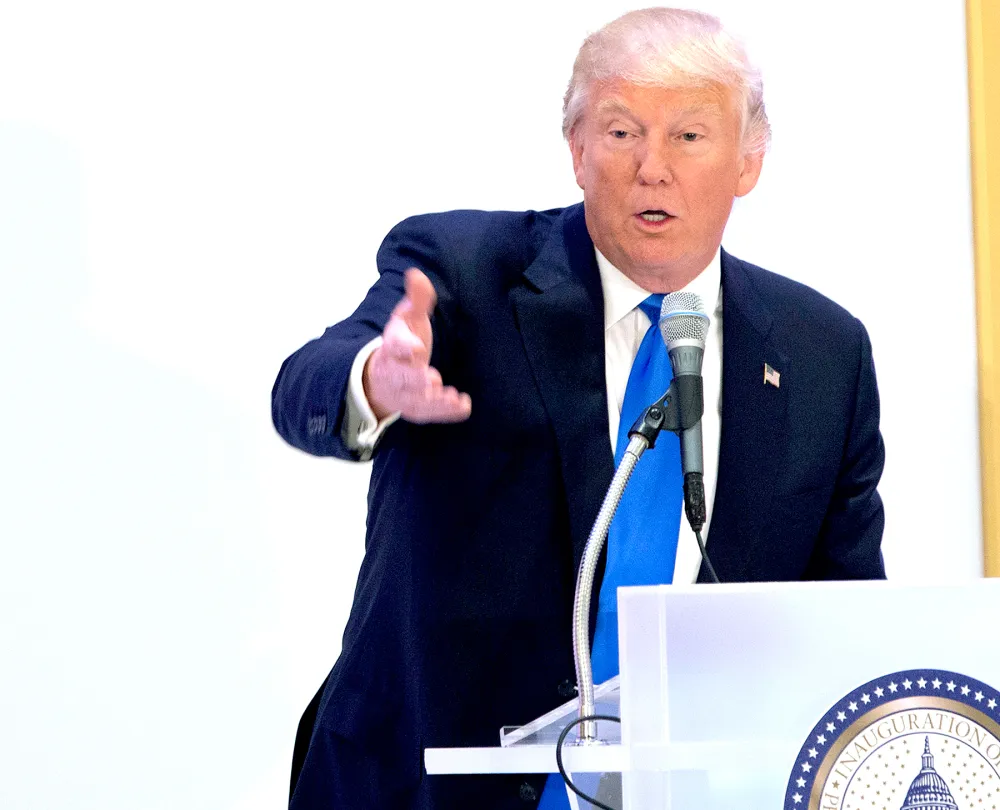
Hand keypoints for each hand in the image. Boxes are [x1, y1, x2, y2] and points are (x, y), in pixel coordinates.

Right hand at [363, 268, 471, 423]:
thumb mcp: (408, 319)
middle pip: (401, 377)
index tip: (416, 347)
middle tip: (430, 378)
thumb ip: (416, 299)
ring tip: (450, 396)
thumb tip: (415, 274)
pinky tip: (463, 406)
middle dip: (414, 379)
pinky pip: (429, 414)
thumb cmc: (402, 343)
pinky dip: (445, 413)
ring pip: (415, 399)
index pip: (394, 345)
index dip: (404, 346)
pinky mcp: (416, 409)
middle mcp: (395, 371)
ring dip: (432, 400)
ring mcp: (404, 394)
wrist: (382, 377)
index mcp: (392, 346)